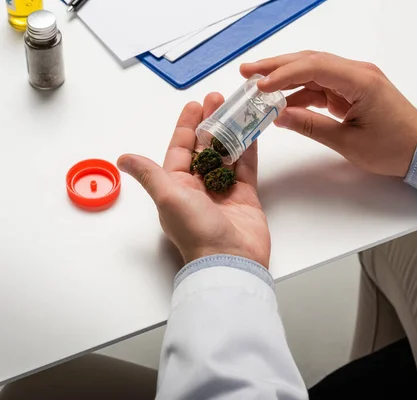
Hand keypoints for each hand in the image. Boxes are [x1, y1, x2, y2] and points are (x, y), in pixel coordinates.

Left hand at [117, 94, 270, 267]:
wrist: (230, 259)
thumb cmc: (196, 230)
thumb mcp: (168, 197)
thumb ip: (150, 174)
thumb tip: (123, 159)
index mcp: (176, 186)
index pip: (180, 149)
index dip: (187, 126)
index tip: (195, 104)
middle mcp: (198, 187)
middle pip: (204, 148)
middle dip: (210, 123)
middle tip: (218, 100)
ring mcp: (223, 191)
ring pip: (226, 154)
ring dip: (230, 131)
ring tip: (236, 109)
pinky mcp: (245, 196)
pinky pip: (246, 167)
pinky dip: (248, 149)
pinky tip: (251, 131)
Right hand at [241, 51, 416, 177]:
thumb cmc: (393, 148)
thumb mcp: (348, 142)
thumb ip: (311, 126)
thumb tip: (280, 116)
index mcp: (360, 80)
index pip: (313, 66)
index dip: (282, 74)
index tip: (259, 86)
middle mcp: (357, 72)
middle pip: (309, 61)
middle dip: (276, 66)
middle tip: (246, 71)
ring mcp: (354, 80)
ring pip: (312, 71)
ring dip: (285, 78)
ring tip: (257, 86)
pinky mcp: (352, 90)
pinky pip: (321, 85)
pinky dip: (300, 92)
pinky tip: (281, 103)